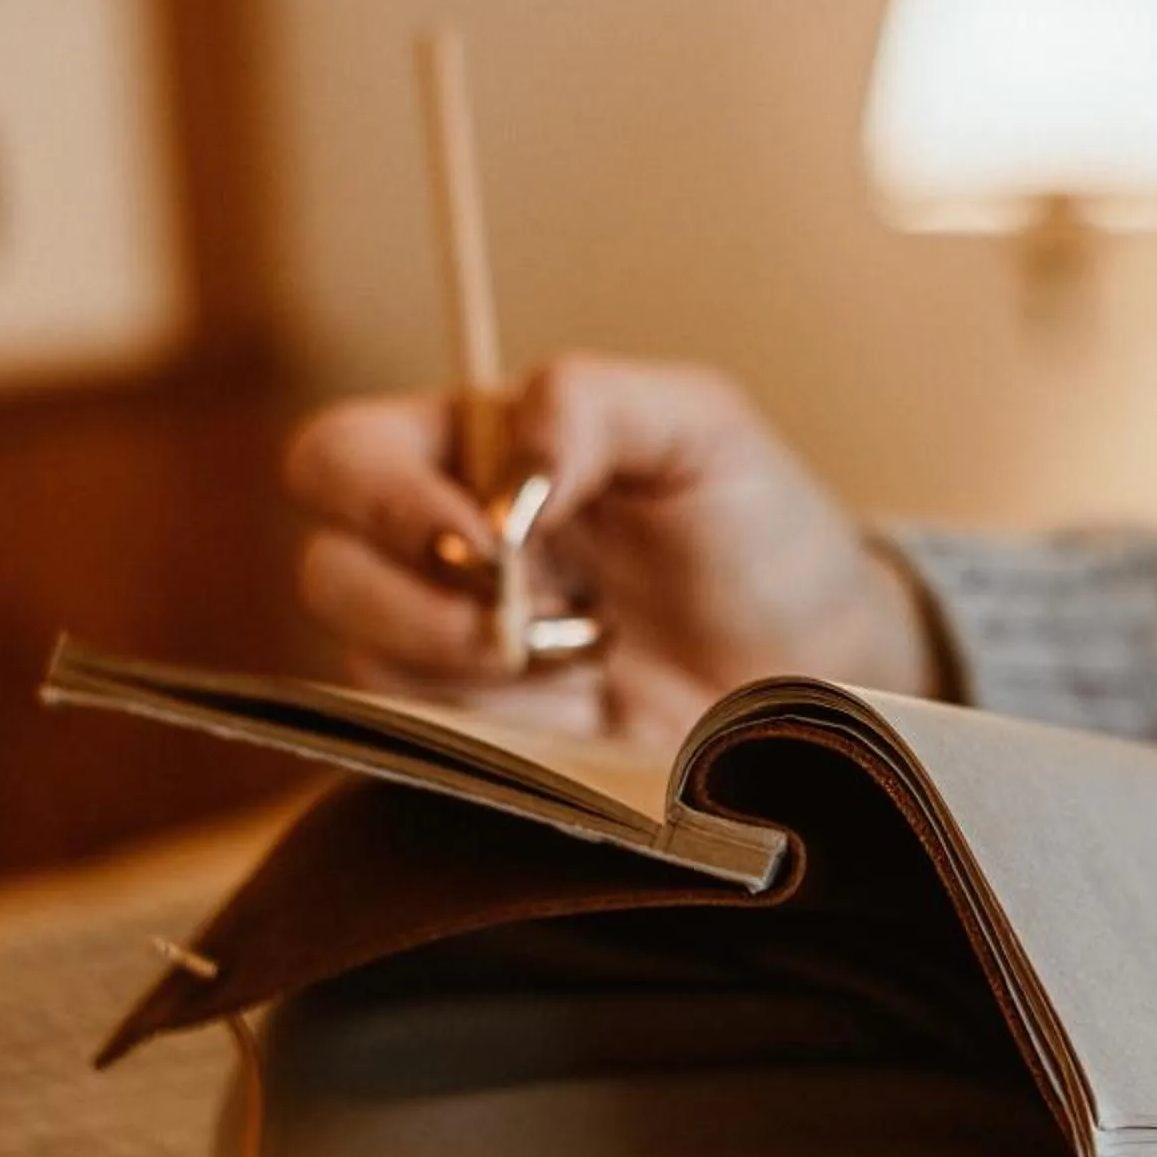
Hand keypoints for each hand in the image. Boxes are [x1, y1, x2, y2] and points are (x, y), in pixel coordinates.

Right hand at [284, 356, 939, 752]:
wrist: (826, 668)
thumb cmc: (763, 533)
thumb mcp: (702, 429)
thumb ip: (593, 404)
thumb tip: (509, 468)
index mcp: (470, 458)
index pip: (339, 460)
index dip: (382, 501)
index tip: (490, 544)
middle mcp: (440, 559)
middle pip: (329, 575)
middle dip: (424, 607)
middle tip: (534, 621)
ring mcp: (456, 663)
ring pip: (369, 673)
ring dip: (475, 674)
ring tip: (592, 658)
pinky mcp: (491, 751)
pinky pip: (431, 753)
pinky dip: (504, 736)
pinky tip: (587, 714)